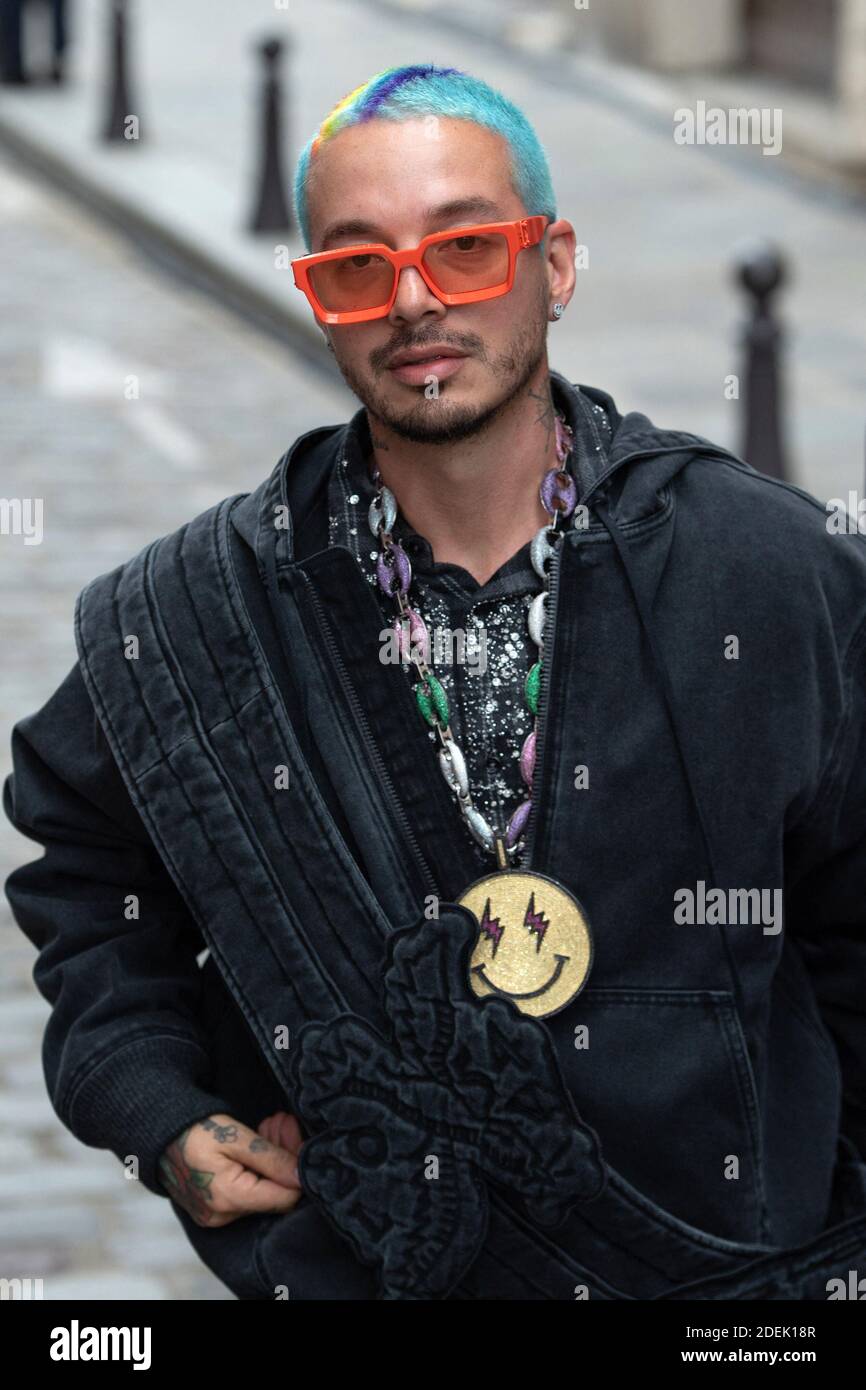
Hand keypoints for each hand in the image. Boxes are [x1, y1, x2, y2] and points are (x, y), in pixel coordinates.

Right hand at [158, 1110, 303, 1226]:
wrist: (157, 1132)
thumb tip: (302, 1175)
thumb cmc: (196, 1129)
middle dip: (283, 1157)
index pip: (284, 1198)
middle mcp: (222, 1215)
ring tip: (269, 1125)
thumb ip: (271, 1158)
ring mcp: (216, 1216)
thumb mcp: (236, 1137)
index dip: (296, 1167)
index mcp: (228, 1198)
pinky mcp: (213, 1210)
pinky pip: (246, 1193)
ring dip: (271, 1160)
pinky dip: (256, 1169)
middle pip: (274, 1194)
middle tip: (281, 1122)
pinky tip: (257, 1143)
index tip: (293, 1134)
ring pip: (262, 1192)